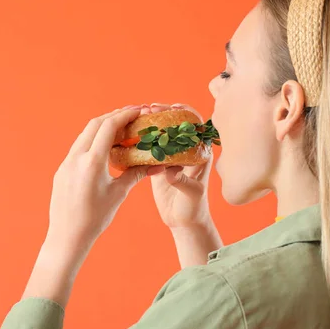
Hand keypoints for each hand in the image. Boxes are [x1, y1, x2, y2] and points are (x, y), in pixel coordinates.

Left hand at [47, 105, 151, 248]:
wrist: (67, 236)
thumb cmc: (95, 218)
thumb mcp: (118, 194)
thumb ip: (135, 174)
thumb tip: (156, 164)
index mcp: (92, 162)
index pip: (108, 126)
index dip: (125, 115)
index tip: (139, 110)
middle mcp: (76, 158)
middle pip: (95, 124)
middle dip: (114, 116)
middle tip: (132, 115)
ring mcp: (66, 163)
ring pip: (85, 134)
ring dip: (102, 127)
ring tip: (120, 129)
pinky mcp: (62, 169)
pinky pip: (78, 147)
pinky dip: (93, 140)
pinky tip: (104, 147)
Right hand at [144, 103, 213, 228]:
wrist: (183, 221)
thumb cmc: (194, 208)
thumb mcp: (192, 194)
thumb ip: (183, 181)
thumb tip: (169, 170)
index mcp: (199, 153)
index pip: (195, 126)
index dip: (186, 113)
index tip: (173, 107)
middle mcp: (185, 151)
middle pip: (175, 124)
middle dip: (163, 113)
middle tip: (150, 108)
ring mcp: (170, 156)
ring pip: (160, 133)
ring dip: (150, 123)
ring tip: (138, 116)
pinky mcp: (157, 164)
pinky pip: (149, 147)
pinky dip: (140, 139)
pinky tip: (130, 133)